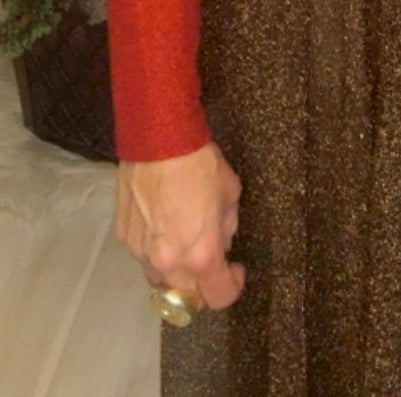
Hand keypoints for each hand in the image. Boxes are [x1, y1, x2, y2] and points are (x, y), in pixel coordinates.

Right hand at [115, 140, 244, 313]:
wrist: (157, 141)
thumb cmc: (200, 164)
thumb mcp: (230, 193)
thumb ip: (227, 227)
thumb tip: (221, 241)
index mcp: (201, 256)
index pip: (218, 297)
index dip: (232, 286)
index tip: (235, 269)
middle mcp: (168, 264)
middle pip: (185, 299)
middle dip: (201, 285)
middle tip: (209, 261)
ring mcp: (141, 253)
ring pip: (160, 282)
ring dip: (175, 272)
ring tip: (183, 243)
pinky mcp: (124, 238)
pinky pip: (143, 257)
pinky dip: (155, 251)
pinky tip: (162, 225)